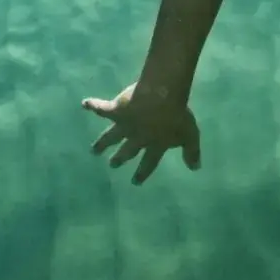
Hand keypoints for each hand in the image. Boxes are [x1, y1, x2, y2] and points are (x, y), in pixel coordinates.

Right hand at [82, 83, 201, 183]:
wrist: (161, 97)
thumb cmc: (178, 116)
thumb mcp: (190, 135)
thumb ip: (191, 152)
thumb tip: (195, 168)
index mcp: (154, 145)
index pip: (149, 162)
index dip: (143, 172)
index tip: (135, 182)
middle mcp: (137, 138)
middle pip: (127, 151)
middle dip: (120, 159)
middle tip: (112, 165)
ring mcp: (125, 125)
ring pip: (111, 137)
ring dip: (102, 143)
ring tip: (94, 150)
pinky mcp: (116, 111)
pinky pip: (102, 109)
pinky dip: (93, 106)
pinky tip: (84, 104)